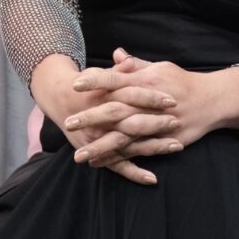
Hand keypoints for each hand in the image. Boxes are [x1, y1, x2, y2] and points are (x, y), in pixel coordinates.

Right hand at [29, 52, 173, 185]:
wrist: (61, 99)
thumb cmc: (87, 85)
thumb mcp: (100, 74)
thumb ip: (118, 70)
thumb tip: (128, 60)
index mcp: (105, 96)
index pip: (131, 96)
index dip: (151, 98)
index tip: (172, 100)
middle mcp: (102, 119)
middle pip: (132, 122)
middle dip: (155, 123)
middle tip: (177, 122)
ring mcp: (100, 138)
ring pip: (129, 145)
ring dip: (153, 147)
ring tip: (177, 146)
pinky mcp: (98, 153)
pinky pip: (118, 166)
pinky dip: (134, 173)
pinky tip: (152, 179)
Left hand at [65, 49, 219, 172]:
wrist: (213, 100)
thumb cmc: (183, 81)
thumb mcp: (161, 67)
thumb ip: (136, 65)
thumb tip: (116, 54)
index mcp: (147, 81)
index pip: (117, 80)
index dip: (96, 81)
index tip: (75, 83)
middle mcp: (150, 103)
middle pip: (116, 111)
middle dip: (92, 117)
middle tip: (69, 122)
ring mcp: (157, 124)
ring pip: (124, 137)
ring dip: (101, 146)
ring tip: (79, 155)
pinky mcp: (163, 141)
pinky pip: (137, 152)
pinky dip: (119, 158)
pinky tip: (100, 162)